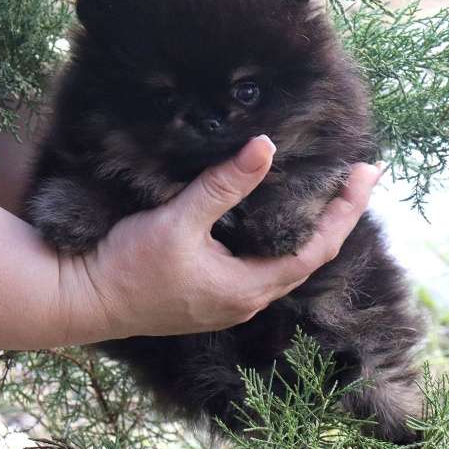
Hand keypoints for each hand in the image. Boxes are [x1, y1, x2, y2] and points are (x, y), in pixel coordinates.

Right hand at [59, 136, 380, 342]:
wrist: (82, 299)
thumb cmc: (129, 267)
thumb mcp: (179, 222)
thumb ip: (223, 186)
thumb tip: (265, 148)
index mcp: (247, 289)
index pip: (316, 250)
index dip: (345, 211)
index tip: (365, 174)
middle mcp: (244, 300)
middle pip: (307, 258)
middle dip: (334, 218)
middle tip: (354, 178)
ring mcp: (226, 301)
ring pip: (282, 264)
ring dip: (306, 231)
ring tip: (324, 195)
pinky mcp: (207, 294)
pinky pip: (258, 266)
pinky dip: (276, 240)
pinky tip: (272, 220)